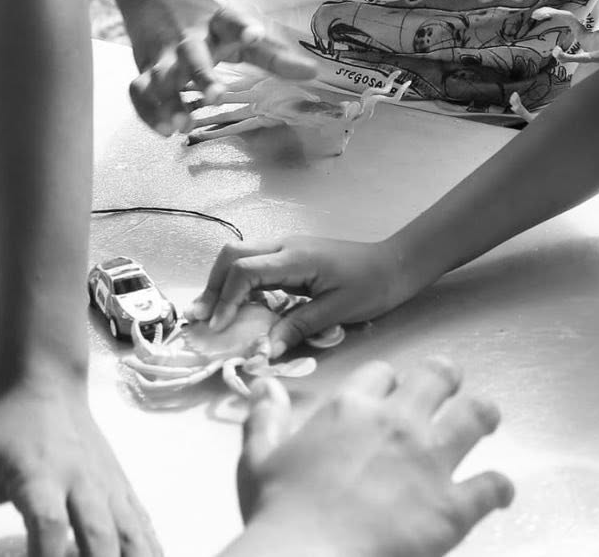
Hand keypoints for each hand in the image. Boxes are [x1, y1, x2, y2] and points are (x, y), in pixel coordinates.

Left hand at [0, 374, 158, 556]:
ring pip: (130, 533)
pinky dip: (150, 549)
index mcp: (39, 476)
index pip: (48, 525)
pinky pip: (143, 524)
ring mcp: (108, 484)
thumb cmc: (1, 430)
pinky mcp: (122, 486)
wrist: (45, 382)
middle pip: (98, 537)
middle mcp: (81, 481)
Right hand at [124, 1, 317, 135]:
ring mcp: (162, 54)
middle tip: (216, 97)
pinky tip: (164, 131)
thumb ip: (273, 54)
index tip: (256, 35)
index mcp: (217, 22)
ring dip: (169, 101)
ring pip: (160, 76)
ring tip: (184, 124)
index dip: (244, 28)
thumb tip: (313, 74)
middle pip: (192, 54)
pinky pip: (139, 91)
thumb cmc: (206, 20)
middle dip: (202, 75)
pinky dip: (147, 111)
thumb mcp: (238, 29)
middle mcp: (188, 38)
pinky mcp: (143, 68)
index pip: (232, 22)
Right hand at [188, 236, 413, 356]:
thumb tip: (265, 350)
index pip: (245, 271)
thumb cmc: (372, 286)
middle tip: (202, 320)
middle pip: (232, 255)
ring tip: (212, 316)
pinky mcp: (291, 257)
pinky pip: (255, 266)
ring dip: (222, 284)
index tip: (216, 327)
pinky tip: (237, 307)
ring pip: (240, 257)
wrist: (396, 264)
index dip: (226, 299)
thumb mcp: (337, 312)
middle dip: (213, 286)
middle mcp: (286, 247)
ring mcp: (287, 249)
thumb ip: (298, 327)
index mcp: (296, 258)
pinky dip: (239, 285)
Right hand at [230, 361, 512, 556]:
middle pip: (437, 377)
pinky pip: (491, 485)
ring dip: (484, 415)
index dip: (388, 382)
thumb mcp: (258, 461)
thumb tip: (265, 386)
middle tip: (450, 387)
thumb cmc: (278, 514)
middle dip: (446, 378)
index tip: (389, 393)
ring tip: (488, 419)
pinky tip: (501, 492)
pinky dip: (500, 487)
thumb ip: (264, 420)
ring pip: (475, 416)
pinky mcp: (452, 506)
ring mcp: (429, 462)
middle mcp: (397, 424)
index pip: (381, 374)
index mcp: (351, 410)